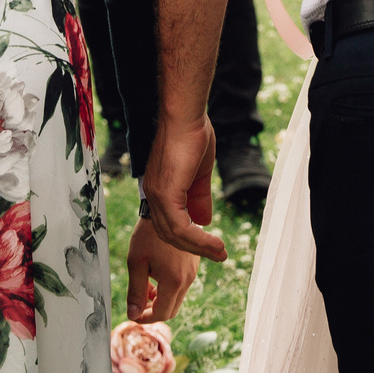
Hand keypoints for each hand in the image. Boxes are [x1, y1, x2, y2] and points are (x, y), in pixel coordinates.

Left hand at [123, 215, 200, 320]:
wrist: (165, 211)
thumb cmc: (147, 236)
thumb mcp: (136, 263)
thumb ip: (135, 291)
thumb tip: (132, 314)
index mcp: (174, 280)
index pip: (162, 314)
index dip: (146, 318)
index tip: (133, 314)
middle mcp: (188, 278)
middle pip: (172, 309)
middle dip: (153, 310)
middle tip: (138, 303)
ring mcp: (193, 271)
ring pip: (177, 298)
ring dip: (160, 298)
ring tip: (145, 285)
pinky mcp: (194, 264)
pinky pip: (182, 285)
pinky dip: (168, 288)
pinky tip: (155, 275)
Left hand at [138, 116, 226, 264]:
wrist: (187, 117)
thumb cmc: (193, 136)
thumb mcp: (199, 173)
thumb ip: (199, 197)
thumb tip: (205, 221)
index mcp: (159, 190)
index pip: (170, 223)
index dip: (190, 237)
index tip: (210, 245)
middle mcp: (153, 195)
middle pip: (170, 234)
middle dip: (195, 248)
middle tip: (218, 255)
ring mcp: (157, 196)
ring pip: (175, 235)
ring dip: (200, 247)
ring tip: (220, 253)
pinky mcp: (166, 195)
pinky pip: (181, 228)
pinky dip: (199, 239)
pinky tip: (214, 242)